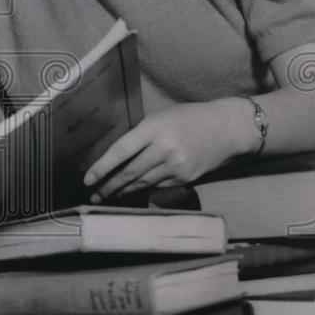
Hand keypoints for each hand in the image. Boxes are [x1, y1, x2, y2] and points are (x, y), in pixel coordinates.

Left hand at [82, 99, 255, 200]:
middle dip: (108, 186)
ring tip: (107, 197)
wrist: (227, 129)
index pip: (121, 150)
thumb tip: (117, 155)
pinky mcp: (186, 178)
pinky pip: (157, 187)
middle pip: (129, 173)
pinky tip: (131, 193)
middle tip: (93, 196)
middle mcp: (165, 148)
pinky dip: (142, 190)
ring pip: (142, 183)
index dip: (102, 167)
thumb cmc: (190, 118)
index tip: (87, 179)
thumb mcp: (162, 117)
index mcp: (154, 128)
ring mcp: (176, 166)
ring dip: (122, 192)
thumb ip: (141, 134)